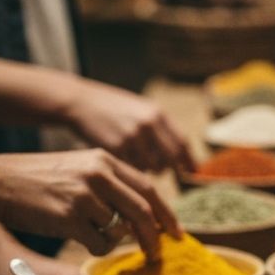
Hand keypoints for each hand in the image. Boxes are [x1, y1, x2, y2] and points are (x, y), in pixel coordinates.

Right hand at [0, 148, 179, 258]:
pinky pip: (100, 244)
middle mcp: (99, 175)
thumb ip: (112, 183)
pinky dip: (98, 249)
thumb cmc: (39, 179)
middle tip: (157, 255)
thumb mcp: (80, 167)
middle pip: (144, 212)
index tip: (176, 234)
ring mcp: (85, 196)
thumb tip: (143, 215)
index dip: (167, 214)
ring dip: (116, 243)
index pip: (149, 189)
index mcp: (105, 160)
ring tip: (97, 238)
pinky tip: (83, 241)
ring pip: (120, 231)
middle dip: (154, 238)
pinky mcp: (70, 217)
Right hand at [63, 78, 194, 174]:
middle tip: (161, 169)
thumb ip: (162, 129)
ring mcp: (132, 137)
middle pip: (170, 159)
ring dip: (149, 169)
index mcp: (158, 114)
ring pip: (152, 167)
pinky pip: (132, 168)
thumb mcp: (142, 110)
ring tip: (136, 157)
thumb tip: (183, 157)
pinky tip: (123, 157)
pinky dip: (131, 168)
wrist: (82, 102)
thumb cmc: (115, 108)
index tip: (192, 171)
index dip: (189, 160)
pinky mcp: (116, 148)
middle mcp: (148, 125)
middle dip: (168, 168)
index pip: (182, 143)